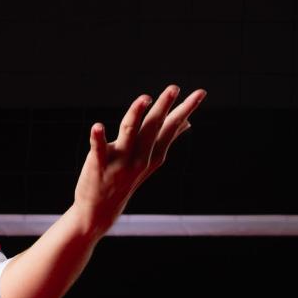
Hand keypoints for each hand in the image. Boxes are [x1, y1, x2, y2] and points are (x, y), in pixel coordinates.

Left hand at [74, 84, 204, 234]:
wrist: (101, 209)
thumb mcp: (150, 160)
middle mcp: (141, 158)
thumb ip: (167, 139)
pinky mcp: (99, 166)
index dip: (185, 109)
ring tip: (145, 98)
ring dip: (136, 114)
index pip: (172, 126)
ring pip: (129, 133)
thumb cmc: (126, 178)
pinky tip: (97, 126)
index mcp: (154, 154)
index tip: (200, 92)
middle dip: (164, 106)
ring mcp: (121, 163)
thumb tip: (187, 123)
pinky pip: (98, 150)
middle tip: (174, 88)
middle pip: (154, 126)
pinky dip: (98, 138)